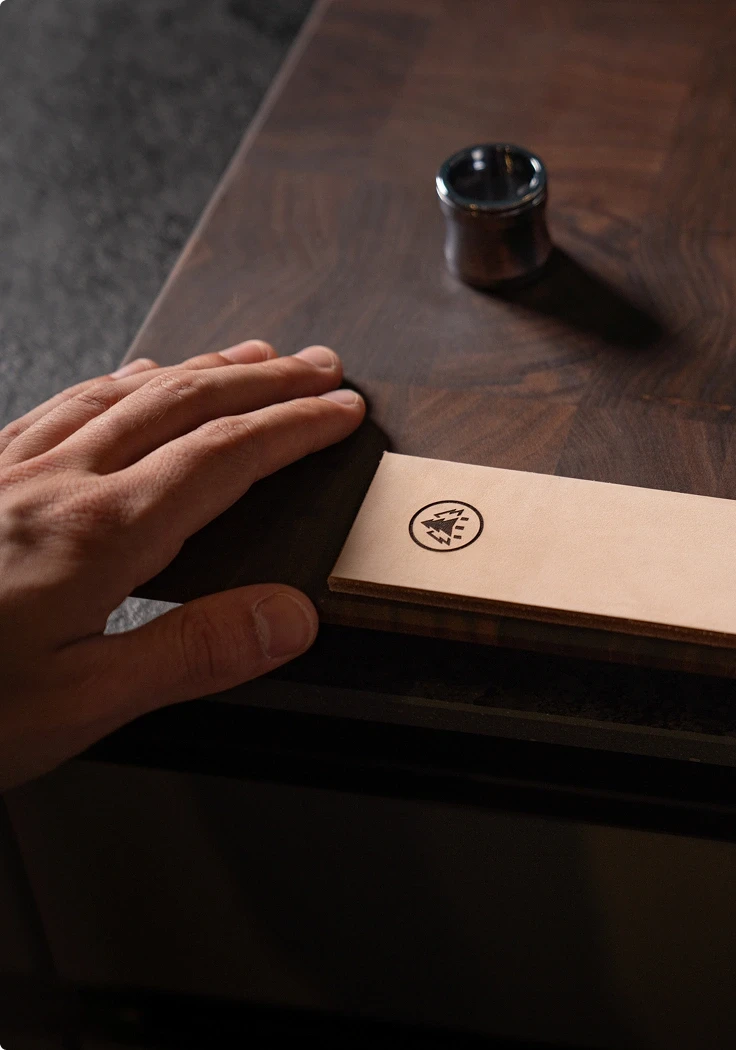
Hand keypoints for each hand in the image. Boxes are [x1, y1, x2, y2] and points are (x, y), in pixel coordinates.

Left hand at [0, 340, 364, 789]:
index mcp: (94, 536)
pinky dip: (116, 383)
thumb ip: (192, 654)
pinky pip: (57, 405)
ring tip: (246, 357)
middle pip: (178, 405)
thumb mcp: (76, 708)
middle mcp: (50, 485)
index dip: (292, 427)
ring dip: (195, 369)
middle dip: (260, 381)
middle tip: (319, 365)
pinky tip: (124, 383)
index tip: (342, 409)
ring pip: (118, 392)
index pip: (222, 458)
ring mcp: (4, 474)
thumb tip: (293, 616)